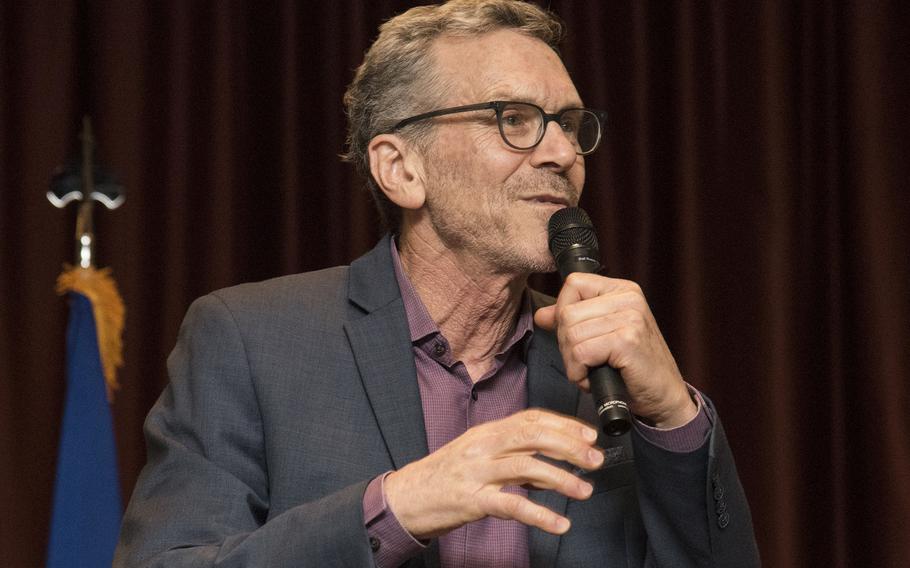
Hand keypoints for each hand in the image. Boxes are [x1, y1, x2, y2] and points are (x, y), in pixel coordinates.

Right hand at [383, 409, 603, 538]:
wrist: (404, 498)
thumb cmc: (443, 478)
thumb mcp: (476, 455)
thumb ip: (510, 455)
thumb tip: (550, 462)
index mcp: (485, 432)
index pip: (531, 419)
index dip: (564, 424)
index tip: (589, 434)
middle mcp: (482, 447)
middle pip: (533, 436)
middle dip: (570, 445)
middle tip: (595, 458)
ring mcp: (476, 472)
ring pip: (526, 467)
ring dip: (561, 478)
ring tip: (584, 490)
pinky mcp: (471, 501)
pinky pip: (511, 505)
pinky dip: (540, 515)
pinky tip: (559, 523)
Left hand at [534, 272, 695, 427]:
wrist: (663, 397)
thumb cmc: (631, 368)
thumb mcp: (600, 338)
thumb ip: (572, 322)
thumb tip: (542, 315)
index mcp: (622, 290)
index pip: (573, 284)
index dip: (563, 312)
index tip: (577, 337)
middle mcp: (628, 298)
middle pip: (567, 312)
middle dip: (566, 344)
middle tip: (585, 362)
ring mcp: (630, 318)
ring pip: (571, 334)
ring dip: (573, 362)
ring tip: (592, 370)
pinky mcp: (627, 340)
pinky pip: (580, 352)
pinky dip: (579, 373)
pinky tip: (594, 379)